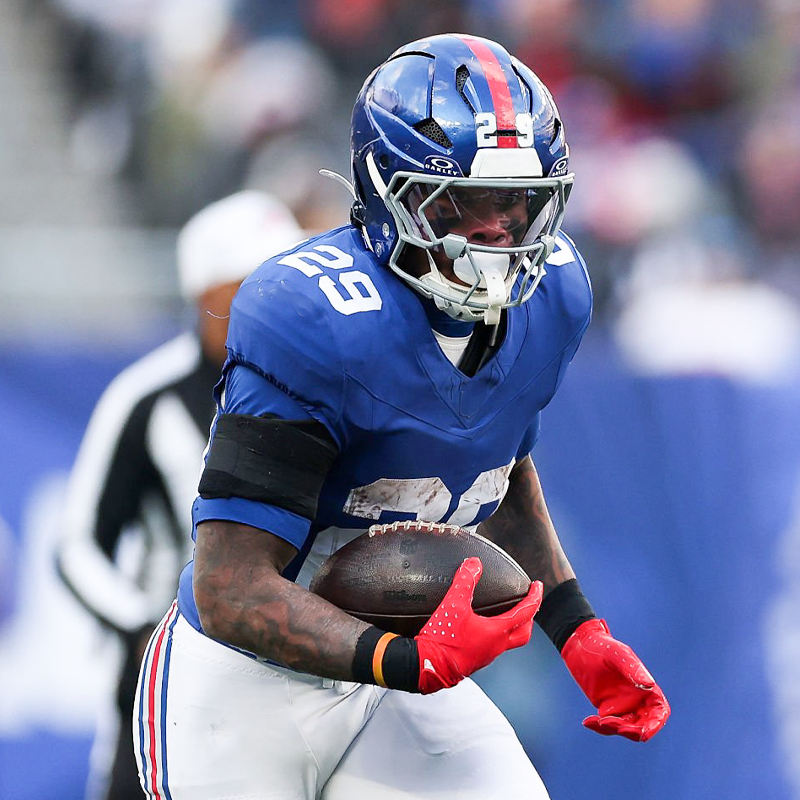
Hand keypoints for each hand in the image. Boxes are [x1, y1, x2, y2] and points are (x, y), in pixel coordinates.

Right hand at [414, 557, 542, 693]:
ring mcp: (486, 655)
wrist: (427, 667)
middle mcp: (496, 646)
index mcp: (497, 632)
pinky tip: (483, 626)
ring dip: (513, 626)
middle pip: (524, 633)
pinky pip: (493, 646)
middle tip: (529, 603)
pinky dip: (496, 633)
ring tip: (508, 613)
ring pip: (509, 641)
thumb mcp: (453, 604)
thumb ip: (465, 581)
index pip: (525, 612)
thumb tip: (473, 564)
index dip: (535, 597)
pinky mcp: (475, 660)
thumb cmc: (442, 640)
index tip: (538, 586)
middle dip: (529, 616)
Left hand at [561, 618, 669, 741]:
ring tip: (597, 720)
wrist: (579, 645)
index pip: (659, 712)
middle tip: (609, 722)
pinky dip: (599, 727)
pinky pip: (607, 725)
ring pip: (624, 728)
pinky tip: (587, 721)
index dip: (654, 725)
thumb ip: (632, 668)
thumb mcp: (616, 654)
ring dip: (612, 729)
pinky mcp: (606, 708)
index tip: (642, 732)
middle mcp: (637, 699)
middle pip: (642, 726)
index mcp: (646, 687)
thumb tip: (650, 684)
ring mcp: (622, 705)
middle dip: (629, 731)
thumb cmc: (602, 646)